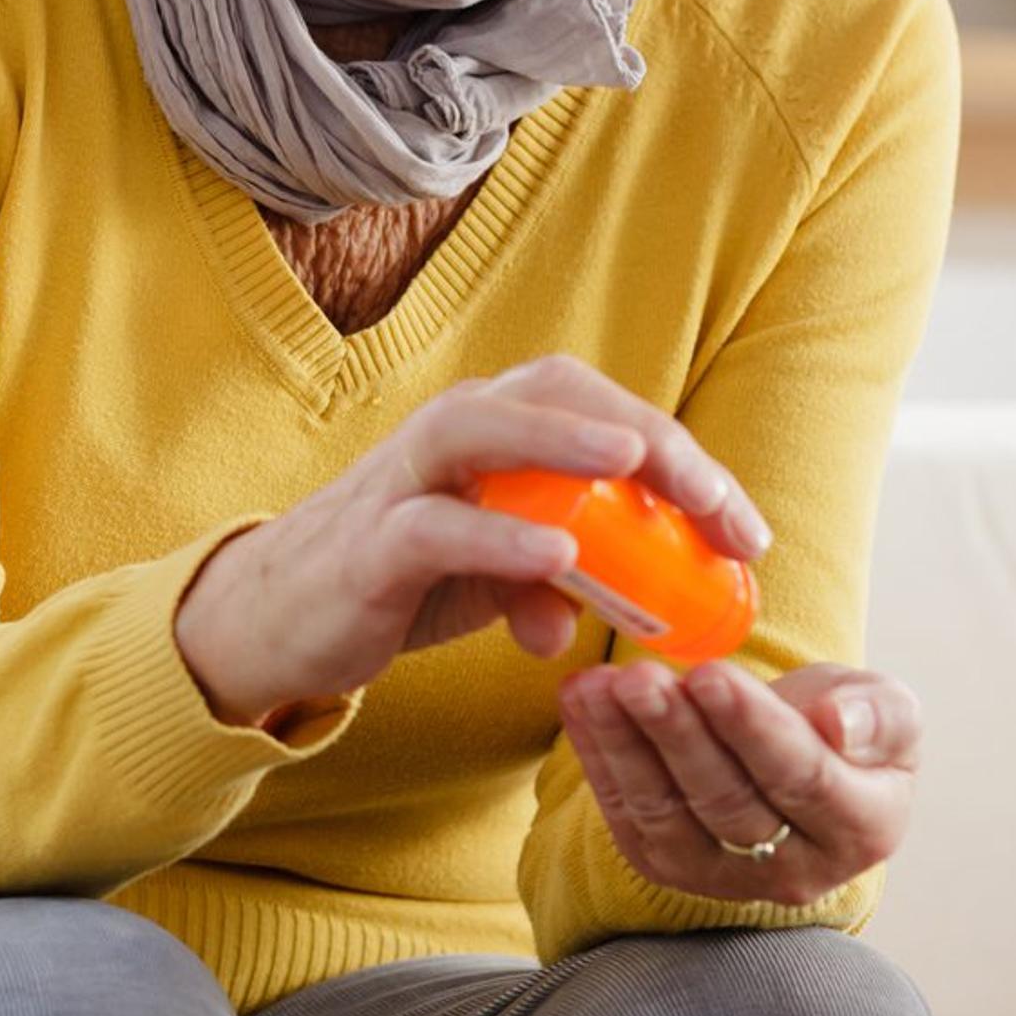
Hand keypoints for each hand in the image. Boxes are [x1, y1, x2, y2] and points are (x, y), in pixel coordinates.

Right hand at [174, 353, 773, 728]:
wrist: (271, 620)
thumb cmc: (396, 581)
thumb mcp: (493, 581)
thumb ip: (555, 582)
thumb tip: (610, 613)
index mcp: (494, 432)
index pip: (600, 408)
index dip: (680, 454)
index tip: (744, 528)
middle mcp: (450, 435)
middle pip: (554, 395)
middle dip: (643, 439)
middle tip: (713, 502)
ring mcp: (402, 483)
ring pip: (480, 431)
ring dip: (561, 441)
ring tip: (630, 462)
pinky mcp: (368, 547)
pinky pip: (433, 528)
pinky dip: (496, 538)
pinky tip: (555, 559)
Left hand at [556, 660, 918, 908]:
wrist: (798, 758)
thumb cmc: (845, 728)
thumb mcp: (887, 709)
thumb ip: (877, 716)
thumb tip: (838, 724)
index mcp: (862, 828)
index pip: (804, 779)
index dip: (754, 729)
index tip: (712, 677)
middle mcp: (795, 870)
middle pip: (727, 802)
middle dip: (677, 734)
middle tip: (637, 678)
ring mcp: (725, 877)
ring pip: (668, 814)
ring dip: (624, 746)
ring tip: (595, 688)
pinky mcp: (668, 866)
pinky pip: (628, 816)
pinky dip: (598, 757)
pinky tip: (580, 703)